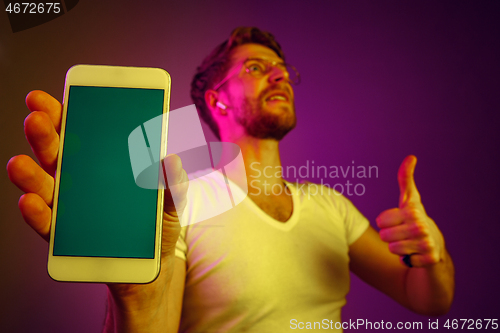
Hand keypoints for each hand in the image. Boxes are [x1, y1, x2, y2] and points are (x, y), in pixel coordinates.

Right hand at [6, 89, 186, 265]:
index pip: (79, 133)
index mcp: (102, 163)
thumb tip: (171, 159)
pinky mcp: (66, 237)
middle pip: (56, 153)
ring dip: (30, 173)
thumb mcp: (173, 199)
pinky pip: (47, 225)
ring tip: (22, 163)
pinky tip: (31, 202)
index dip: (62, 114)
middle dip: (44, 134)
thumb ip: (174, 181)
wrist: (152, 264)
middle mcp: (80, 181)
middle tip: (37, 119)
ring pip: (43, 186)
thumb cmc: (158, 222)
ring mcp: (70, 208)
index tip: (48, 98)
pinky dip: (37, 214)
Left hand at [376, 155, 444, 267]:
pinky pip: (405, 261)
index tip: (399, 221)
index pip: (380, 220)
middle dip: (391, 236)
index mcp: (412, 210)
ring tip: (410, 244)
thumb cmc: (415, 219)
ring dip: (398, 249)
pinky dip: (409, 260)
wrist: (435, 247)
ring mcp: (427, 243)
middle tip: (404, 234)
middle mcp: (421, 225)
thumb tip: (411, 156)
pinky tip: (417, 255)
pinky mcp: (430, 259)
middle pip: (384, 235)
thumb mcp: (409, 199)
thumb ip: (406, 178)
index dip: (386, 222)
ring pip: (392, 249)